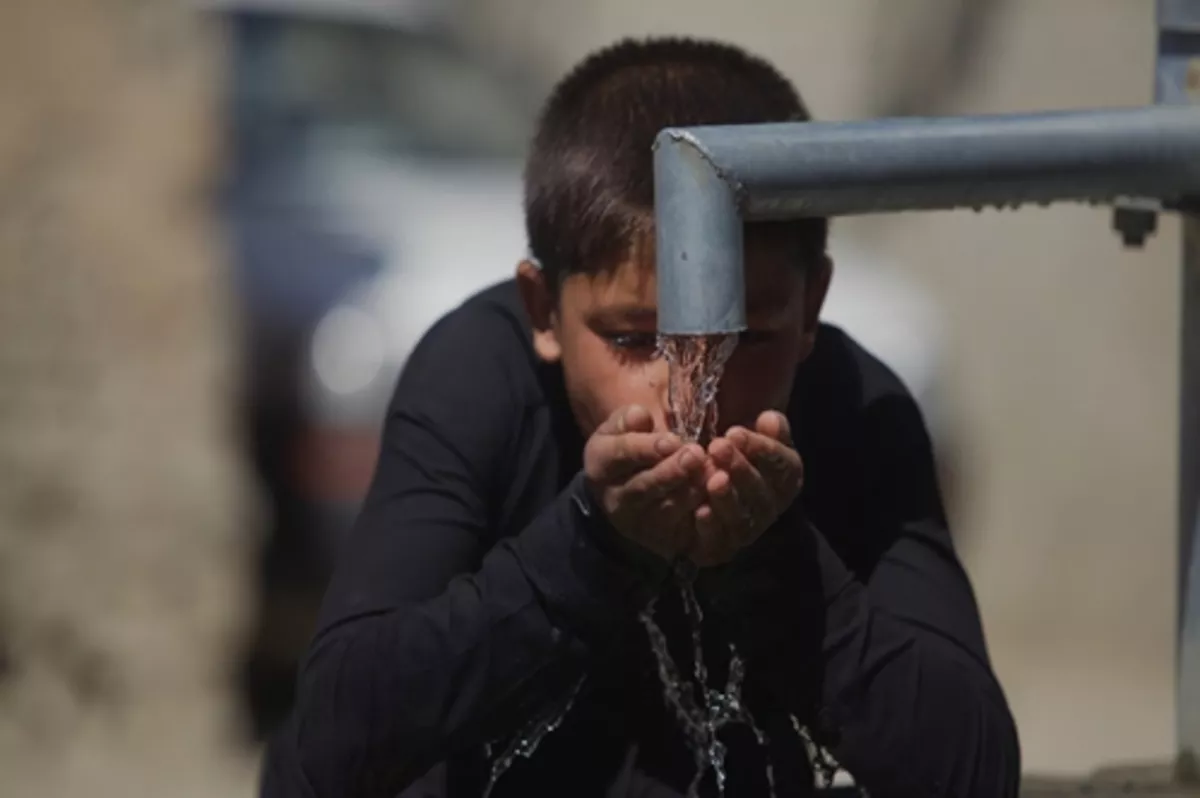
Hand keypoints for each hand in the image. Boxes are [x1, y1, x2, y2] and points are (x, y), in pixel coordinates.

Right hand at [583, 405, 707, 561]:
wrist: (624, 494)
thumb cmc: (629, 452)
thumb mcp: (620, 430)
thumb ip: (629, 420)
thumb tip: (641, 416)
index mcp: (601, 463)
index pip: (621, 454)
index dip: (646, 448)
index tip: (672, 440)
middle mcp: (615, 498)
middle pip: (643, 486)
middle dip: (671, 471)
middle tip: (696, 455)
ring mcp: (636, 523)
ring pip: (665, 509)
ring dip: (690, 493)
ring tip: (714, 475)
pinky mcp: (659, 540)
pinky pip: (682, 531)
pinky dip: (700, 520)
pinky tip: (714, 503)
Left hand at [691, 410, 803, 566]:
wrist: (700, 490)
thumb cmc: (733, 456)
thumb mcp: (751, 438)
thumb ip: (767, 428)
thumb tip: (770, 419)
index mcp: (785, 479)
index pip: (784, 465)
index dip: (762, 449)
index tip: (735, 431)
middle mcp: (771, 507)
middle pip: (761, 491)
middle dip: (741, 468)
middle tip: (717, 446)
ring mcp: (749, 530)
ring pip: (743, 517)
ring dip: (728, 499)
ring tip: (712, 479)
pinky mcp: (723, 549)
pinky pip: (720, 542)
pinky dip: (711, 528)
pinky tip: (700, 512)